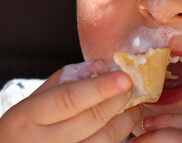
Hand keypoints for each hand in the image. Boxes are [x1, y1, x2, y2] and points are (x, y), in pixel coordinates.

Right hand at [0, 60, 142, 142]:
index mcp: (28, 117)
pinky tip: (124, 124)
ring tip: (135, 106)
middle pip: (93, 118)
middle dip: (119, 99)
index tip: (124, 77)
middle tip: (132, 87)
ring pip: (105, 139)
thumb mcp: (35, 99)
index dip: (100, 88)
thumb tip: (102, 66)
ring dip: (126, 120)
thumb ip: (66, 79)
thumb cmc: (26, 126)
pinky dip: (120, 136)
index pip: (70, 99)